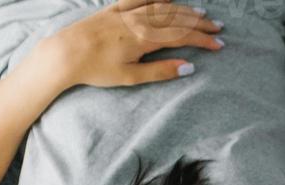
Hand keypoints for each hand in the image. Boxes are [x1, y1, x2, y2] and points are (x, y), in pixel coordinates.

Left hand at [38, 0, 223, 89]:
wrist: (65, 53)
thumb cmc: (96, 69)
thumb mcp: (131, 77)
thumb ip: (161, 71)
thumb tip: (189, 67)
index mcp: (144, 38)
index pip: (182, 36)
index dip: (203, 40)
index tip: (219, 45)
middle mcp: (138, 21)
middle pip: (176, 19)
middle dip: (200, 24)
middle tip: (218, 28)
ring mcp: (126, 12)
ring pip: (162, 7)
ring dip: (184, 9)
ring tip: (201, 13)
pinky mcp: (114, 9)